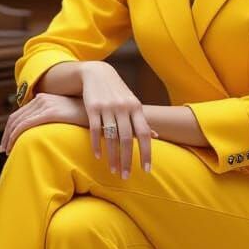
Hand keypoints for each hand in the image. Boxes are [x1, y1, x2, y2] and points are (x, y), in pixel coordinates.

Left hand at [0, 93, 87, 155]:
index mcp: (45, 98)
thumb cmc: (86, 118)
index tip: (8, 142)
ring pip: (18, 122)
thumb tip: (46, 132)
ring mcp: (45, 104)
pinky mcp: (49, 112)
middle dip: (6, 135)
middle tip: (3, 150)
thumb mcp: (68, 116)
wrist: (100, 112)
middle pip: (16, 117)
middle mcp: (42, 98)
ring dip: (9, 137)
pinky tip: (13, 146)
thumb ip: (55, 119)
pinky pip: (25, 124)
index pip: (21, 114)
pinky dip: (15, 136)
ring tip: (7, 151)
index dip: (11, 129)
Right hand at [80, 61, 155, 178]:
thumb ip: (142, 119)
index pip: (144, 133)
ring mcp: (107, 107)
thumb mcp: (132, 103)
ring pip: (111, 137)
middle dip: (127, 160)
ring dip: (112, 157)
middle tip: (126, 176)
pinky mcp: (92, 107)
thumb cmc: (118, 92)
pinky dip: (96, 145)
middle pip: (127, 139)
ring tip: (113, 170)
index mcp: (136, 108)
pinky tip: (98, 157)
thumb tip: (156, 136)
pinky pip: (94, 130)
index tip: (146, 170)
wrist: (98, 72)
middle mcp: (123, 108)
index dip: (146, 152)